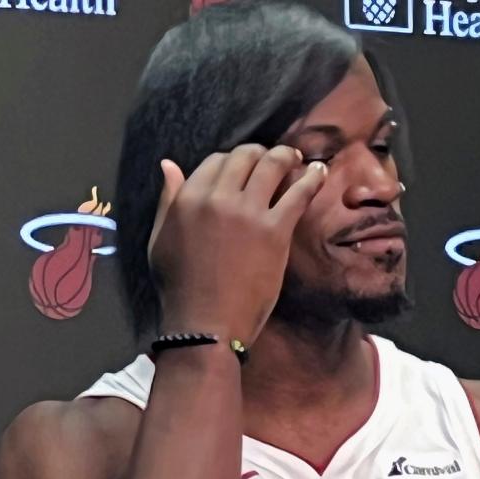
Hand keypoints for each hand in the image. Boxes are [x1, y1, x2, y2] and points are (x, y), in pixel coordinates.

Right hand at [148, 144, 326, 346]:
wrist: (206, 324)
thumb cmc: (180, 288)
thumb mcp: (160, 240)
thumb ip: (167, 201)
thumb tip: (169, 165)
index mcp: (188, 199)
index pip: (216, 160)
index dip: (232, 161)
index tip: (244, 170)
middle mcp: (217, 198)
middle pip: (245, 156)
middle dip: (261, 154)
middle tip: (273, 160)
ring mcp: (247, 213)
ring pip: (272, 165)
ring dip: (287, 157)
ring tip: (297, 159)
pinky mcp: (274, 231)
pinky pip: (299, 193)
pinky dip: (312, 178)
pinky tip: (319, 172)